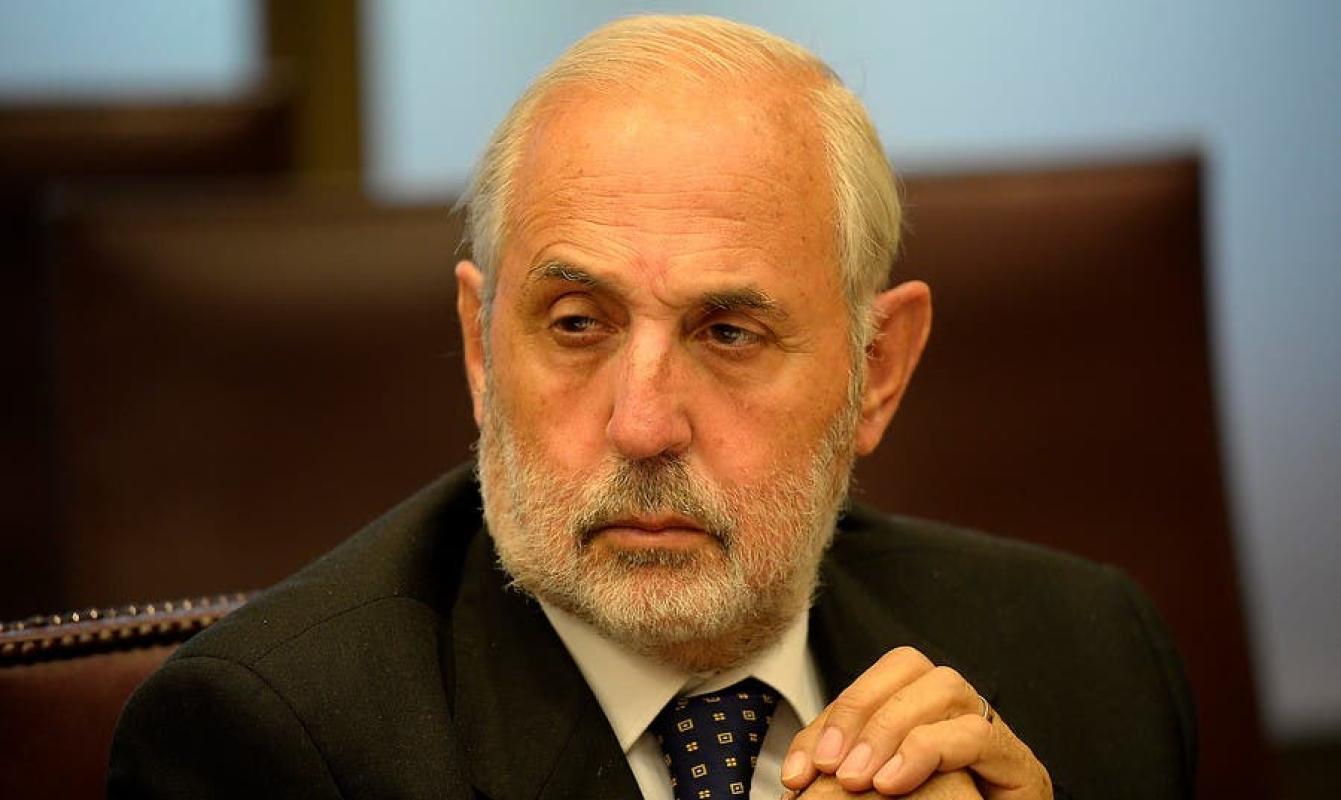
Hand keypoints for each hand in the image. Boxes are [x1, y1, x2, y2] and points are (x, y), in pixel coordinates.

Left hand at [780, 647, 1050, 797]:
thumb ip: (843, 770)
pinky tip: (893, 784)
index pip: (872, 682)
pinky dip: (926, 751)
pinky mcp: (1017, 763)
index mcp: (920, 707)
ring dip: (890, 729)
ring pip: (943, 686)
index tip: (799, 771)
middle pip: (907, 665)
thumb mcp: (878, 785)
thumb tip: (795, 776)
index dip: (830, 719)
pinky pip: (976, 733)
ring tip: (860, 779)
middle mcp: (957, 707)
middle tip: (830, 768)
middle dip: (857, 711)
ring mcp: (990, 729)